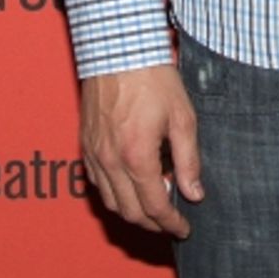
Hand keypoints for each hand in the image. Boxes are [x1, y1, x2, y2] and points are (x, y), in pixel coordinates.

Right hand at [80, 64, 201, 237]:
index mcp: (136, 156)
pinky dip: (115, 192)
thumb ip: (188, 159)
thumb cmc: (153, 77)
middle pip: (130, 212)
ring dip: (132, 210)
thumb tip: (194, 192)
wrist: (118, 49)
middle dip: (152, 223)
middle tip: (171, 220)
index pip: (154, 206)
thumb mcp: (182, 116)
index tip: (183, 228)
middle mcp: (110, 161)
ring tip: (155, 201)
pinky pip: (97, 182)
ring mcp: (94, 154)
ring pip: (110, 202)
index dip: (171, 223)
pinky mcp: (84, 144)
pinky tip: (131, 182)